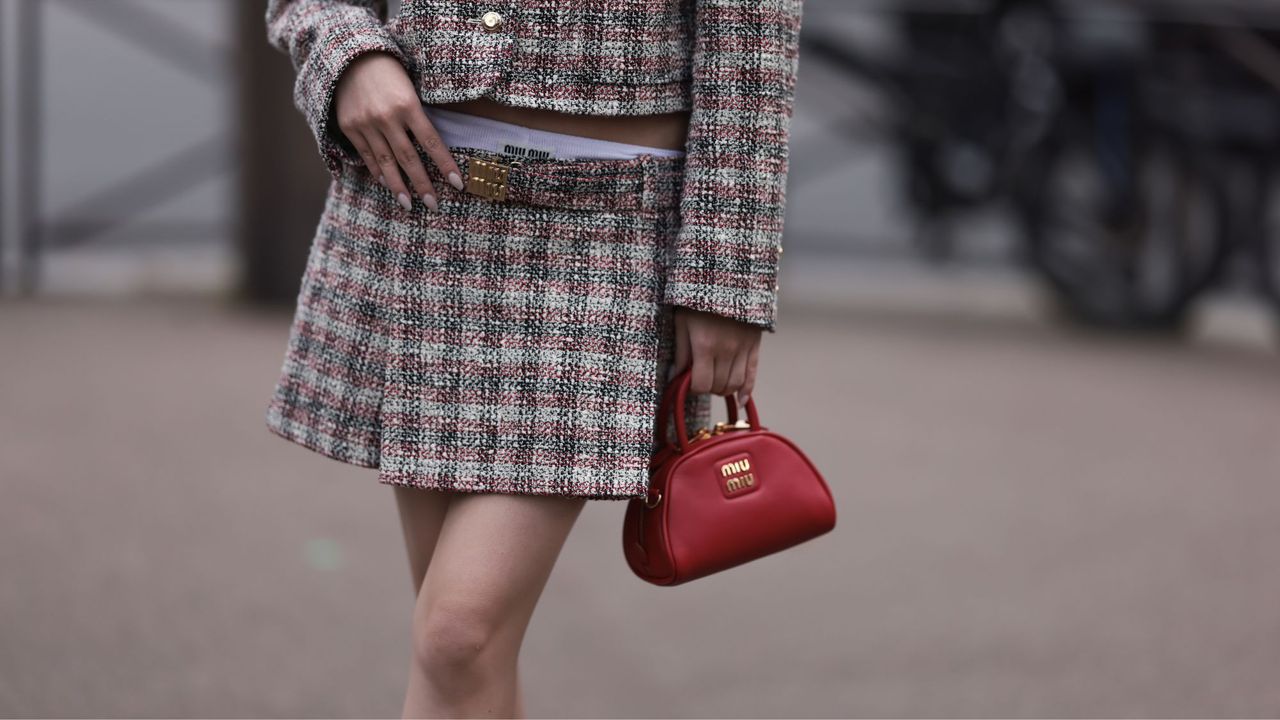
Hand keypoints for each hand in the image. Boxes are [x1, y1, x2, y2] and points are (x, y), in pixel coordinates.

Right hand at [333, 51, 464, 211]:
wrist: (350, 57)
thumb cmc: (389, 71)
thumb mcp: (411, 87)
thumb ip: (419, 115)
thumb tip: (433, 147)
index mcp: (408, 104)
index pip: (432, 142)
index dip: (445, 165)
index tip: (458, 184)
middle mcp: (387, 117)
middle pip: (409, 158)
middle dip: (422, 184)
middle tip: (433, 205)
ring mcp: (366, 123)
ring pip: (386, 162)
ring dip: (398, 186)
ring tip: (408, 205)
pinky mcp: (350, 127)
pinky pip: (366, 155)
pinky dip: (377, 171)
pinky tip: (387, 183)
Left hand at [670, 306, 761, 406]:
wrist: (728, 277)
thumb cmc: (697, 298)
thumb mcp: (682, 321)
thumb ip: (681, 352)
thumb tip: (676, 378)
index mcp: (705, 345)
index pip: (701, 384)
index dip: (692, 388)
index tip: (687, 382)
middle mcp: (727, 350)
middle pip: (719, 386)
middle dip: (707, 388)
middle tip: (699, 378)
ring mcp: (743, 349)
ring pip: (735, 384)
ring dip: (723, 389)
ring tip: (713, 381)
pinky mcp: (755, 345)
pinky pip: (752, 374)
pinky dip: (746, 391)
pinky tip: (739, 400)